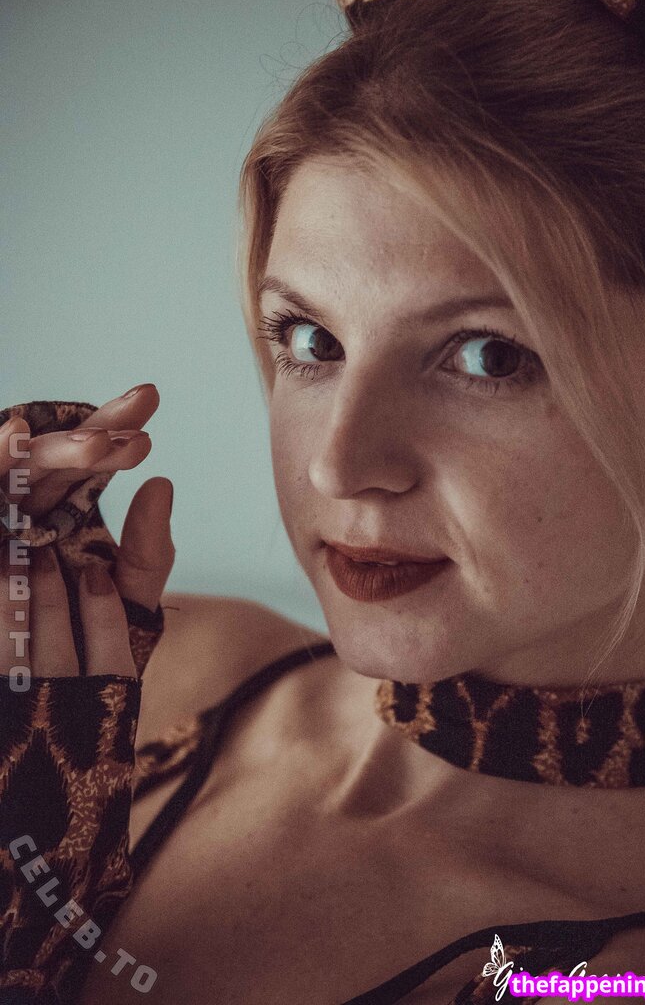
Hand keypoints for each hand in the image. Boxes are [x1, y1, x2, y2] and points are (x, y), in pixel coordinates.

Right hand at [0, 387, 174, 674]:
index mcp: (62, 511)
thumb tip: (162, 482)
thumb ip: (147, 552)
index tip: (149, 396)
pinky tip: (14, 435)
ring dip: (54, 452)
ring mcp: (1, 525)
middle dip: (93, 435)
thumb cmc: (81, 654)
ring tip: (97, 442)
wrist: (35, 716)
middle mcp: (26, 510)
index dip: (114, 423)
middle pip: (55, 456)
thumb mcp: (126, 603)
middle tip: (135, 424)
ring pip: (19, 473)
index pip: (90, 457)